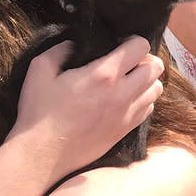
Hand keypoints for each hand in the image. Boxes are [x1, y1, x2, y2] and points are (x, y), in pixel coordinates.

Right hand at [12, 37, 163, 176]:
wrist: (43, 154)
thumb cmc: (39, 112)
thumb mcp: (40, 69)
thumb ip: (60, 49)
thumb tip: (75, 43)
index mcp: (103, 74)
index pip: (141, 47)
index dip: (133, 41)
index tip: (120, 44)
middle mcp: (122, 93)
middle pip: (156, 67)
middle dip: (145, 59)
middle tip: (127, 62)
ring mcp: (126, 114)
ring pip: (157, 89)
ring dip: (147, 81)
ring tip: (129, 81)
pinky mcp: (125, 131)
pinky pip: (148, 110)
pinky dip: (143, 101)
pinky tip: (125, 100)